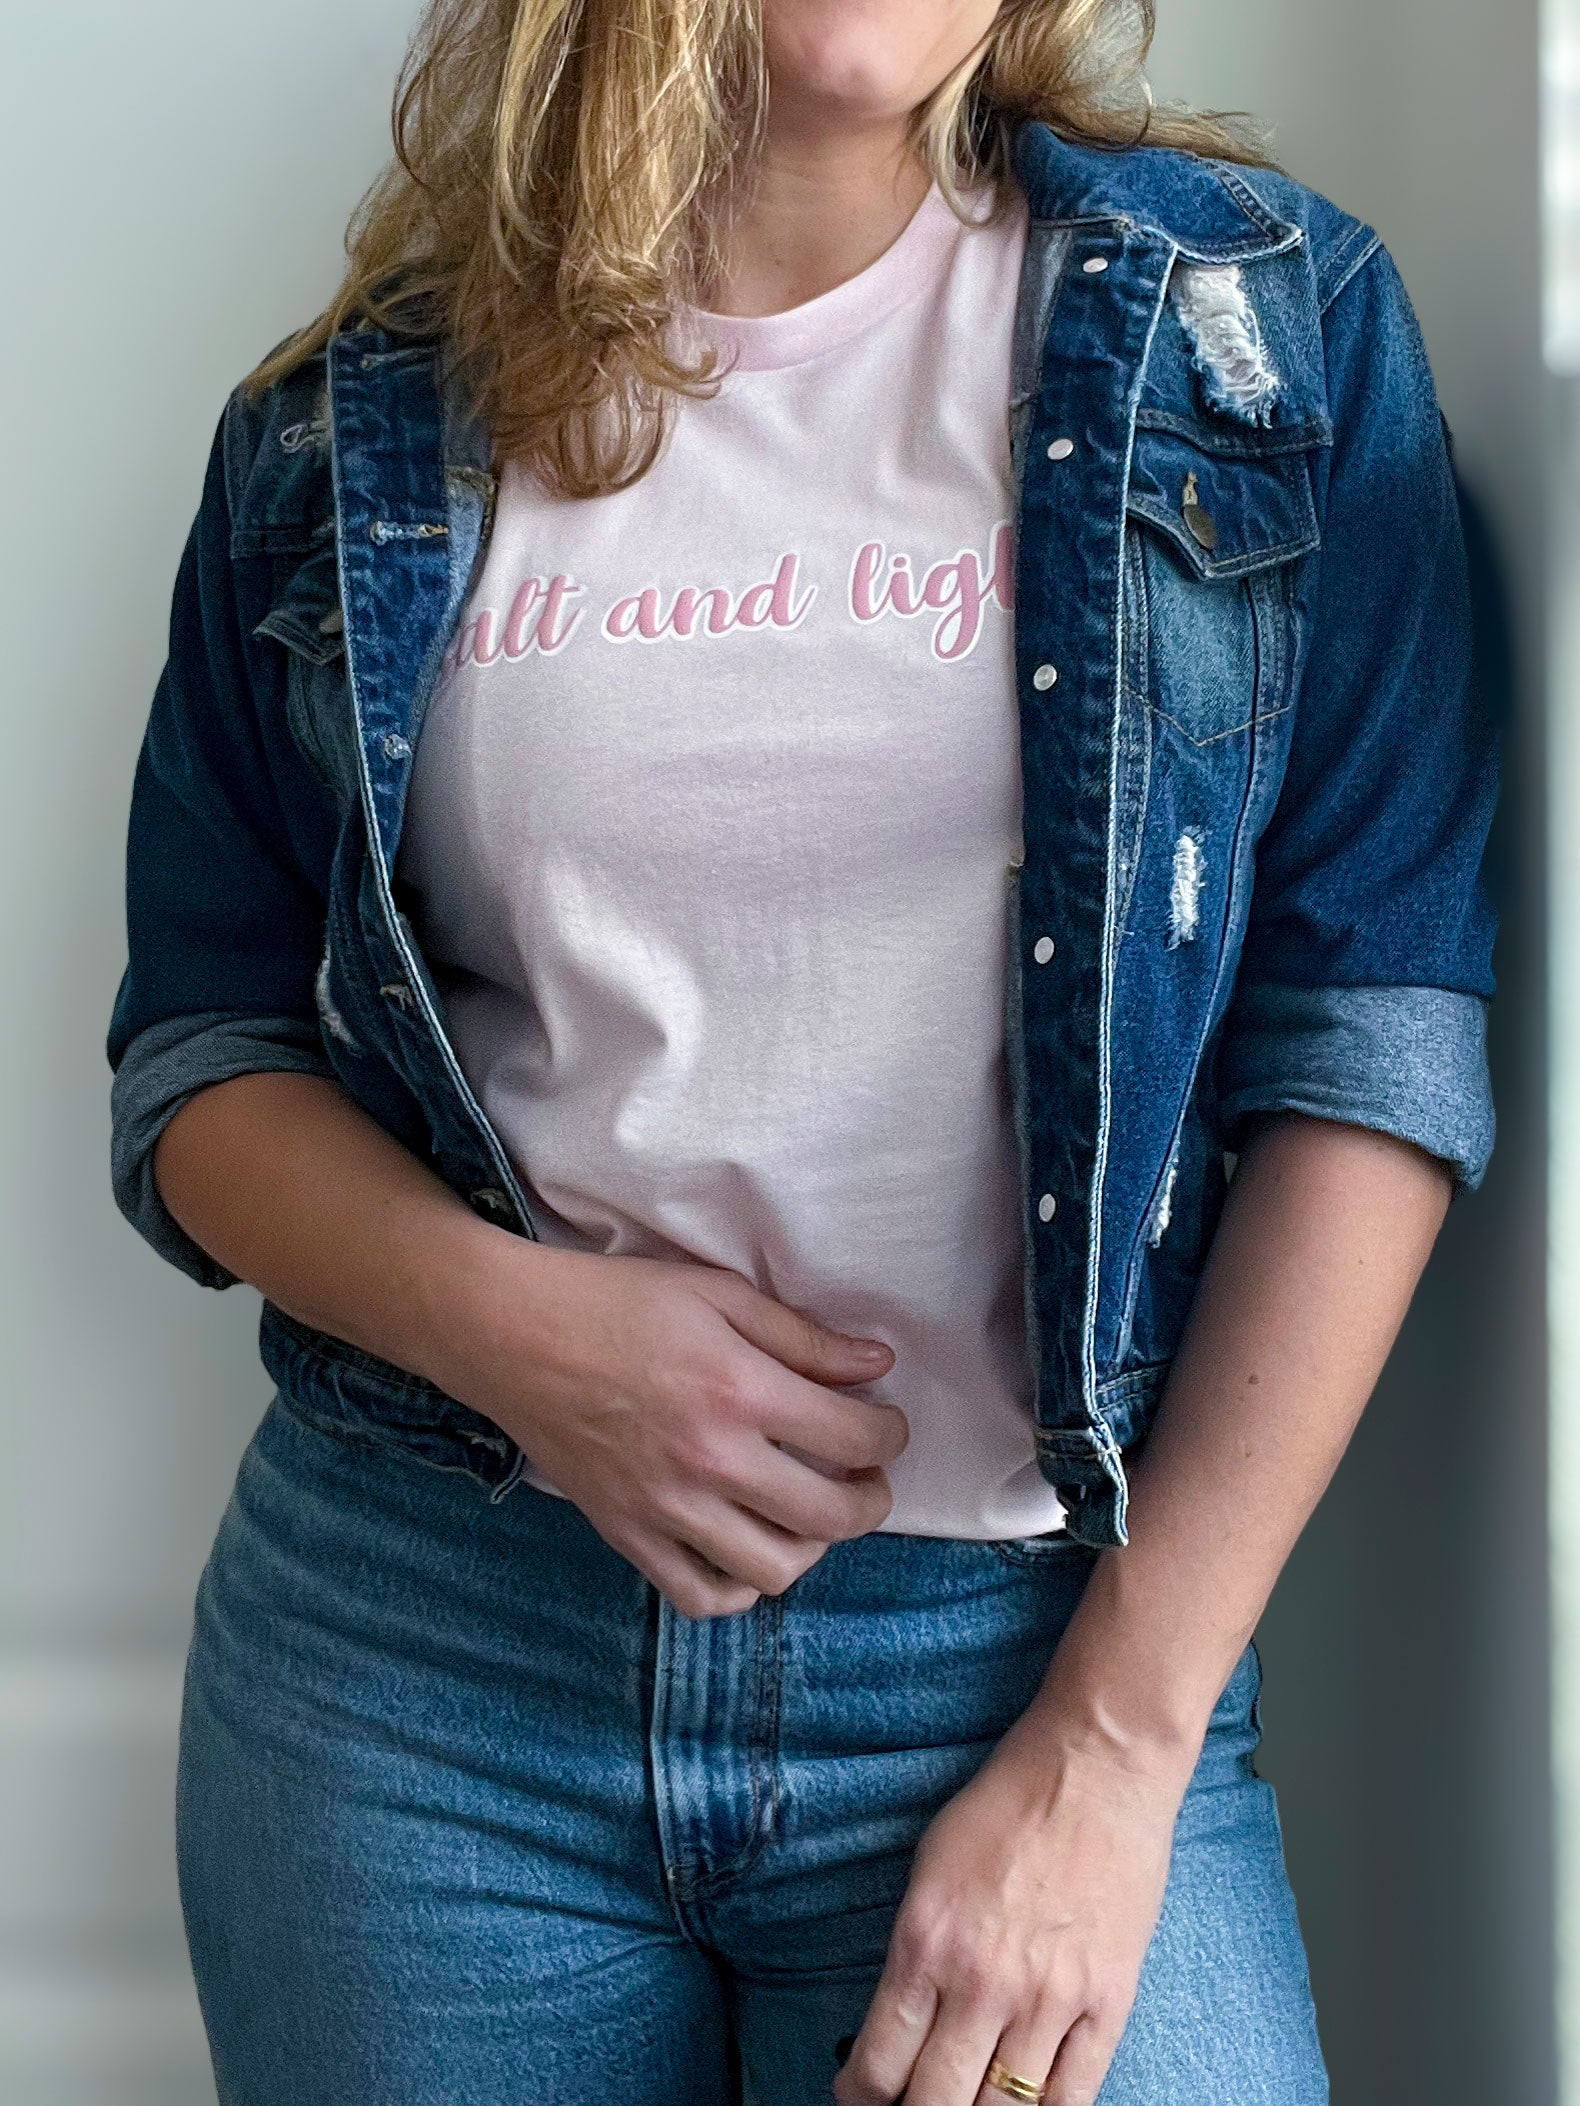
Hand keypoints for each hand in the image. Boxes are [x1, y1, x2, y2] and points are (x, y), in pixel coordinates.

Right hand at [426, 1240, 908, 1617]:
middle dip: (870, 1501)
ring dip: (811, 1547)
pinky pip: (700, 1596)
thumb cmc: (616, 1301)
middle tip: (866, 1479)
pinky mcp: (627, 1534)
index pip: (854, 1437)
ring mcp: (666, 1507)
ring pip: (773, 1570)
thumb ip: (803, 1337)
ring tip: (808, 1512)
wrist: (512, 1334)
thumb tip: (877, 1366)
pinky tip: (747, 1549)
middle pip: (829, 1517)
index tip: (886, 1425)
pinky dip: (738, 1588)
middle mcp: (710, 1460)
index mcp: (740, 1391)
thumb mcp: (718, 1294)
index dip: (889, 1435)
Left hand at [834, 1733, 1182, 2105]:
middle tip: (913, 2104)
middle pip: (935, 2105)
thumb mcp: (930, 1867)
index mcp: (926, 1942)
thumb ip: (915, 1948)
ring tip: (968, 2100)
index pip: (879, 2065)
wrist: (1096, 1766)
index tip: (861, 2098)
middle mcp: (981, 1982)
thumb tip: (903, 2023)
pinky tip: (1025, 2102)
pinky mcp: (1107, 2003)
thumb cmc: (1008, 1804)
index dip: (861, 2098)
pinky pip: (1072, 2098)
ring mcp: (1049, 1999)